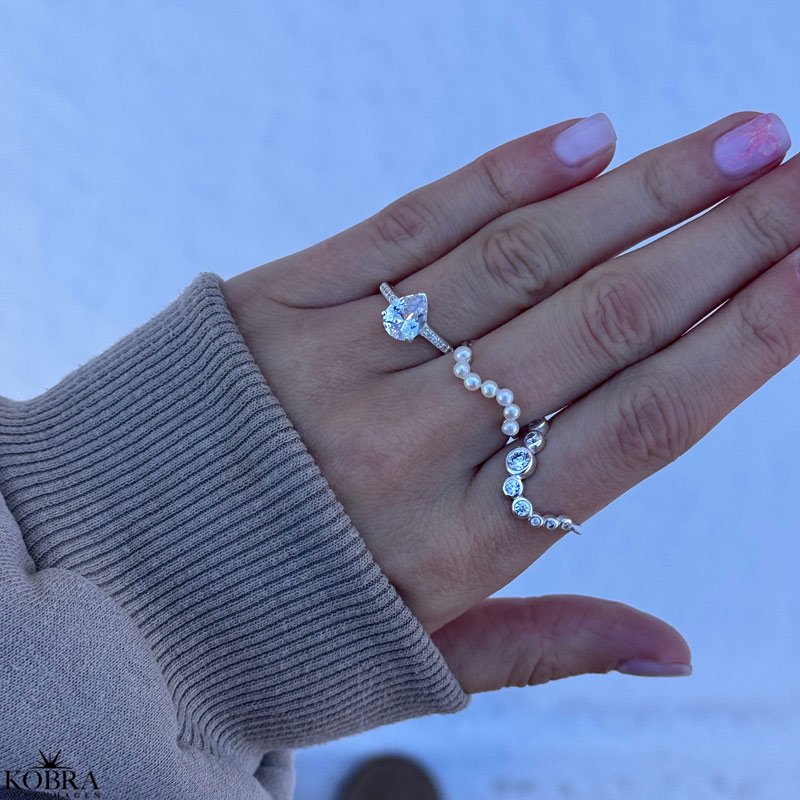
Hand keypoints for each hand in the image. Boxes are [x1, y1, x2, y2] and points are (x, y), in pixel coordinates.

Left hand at [222, 112, 797, 690]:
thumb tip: (676, 648)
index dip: (741, 343)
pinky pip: (408, 227)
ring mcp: (343, 360)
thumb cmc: (279, 622)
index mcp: (458, 546)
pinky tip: (588, 139)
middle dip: (726, 244)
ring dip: (642, 194)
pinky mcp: (283, 302)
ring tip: (741, 144)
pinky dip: (503, 178)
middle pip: (602, 324)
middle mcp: (410, 445)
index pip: (637, 426)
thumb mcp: (413, 662)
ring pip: (520, 262)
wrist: (112, 578)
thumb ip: (544, 642)